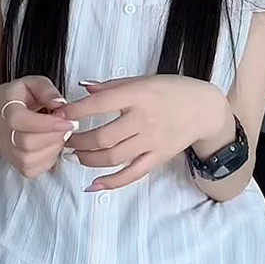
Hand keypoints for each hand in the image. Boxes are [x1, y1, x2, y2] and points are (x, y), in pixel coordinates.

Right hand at [0, 76, 77, 179]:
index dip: (48, 124)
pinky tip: (51, 147)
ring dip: (51, 150)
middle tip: (66, 127)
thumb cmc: (15, 99)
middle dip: (53, 137)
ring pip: (28, 161)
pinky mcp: (14, 164)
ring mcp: (7, 151)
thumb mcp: (30, 84)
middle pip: (27, 144)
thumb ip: (46, 89)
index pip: (23, 121)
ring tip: (59, 136)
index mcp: (7, 111)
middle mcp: (3, 134)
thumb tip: (60, 104)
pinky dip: (47, 161)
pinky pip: (31, 171)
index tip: (68, 121)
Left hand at [64, 74, 228, 190]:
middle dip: (78, 140)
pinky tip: (93, 184)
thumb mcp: (143, 79)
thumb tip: (84, 87)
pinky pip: (132, 175)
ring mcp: (151, 142)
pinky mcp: (158, 158)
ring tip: (75, 155)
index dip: (76, 112)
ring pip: (112, 157)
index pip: (100, 104)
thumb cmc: (172, 89)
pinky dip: (111, 183)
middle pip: (102, 137)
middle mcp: (144, 119)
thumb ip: (113, 86)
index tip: (60, 115)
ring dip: (88, 159)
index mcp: (138, 95)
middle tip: (65, 139)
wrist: (205, 108)